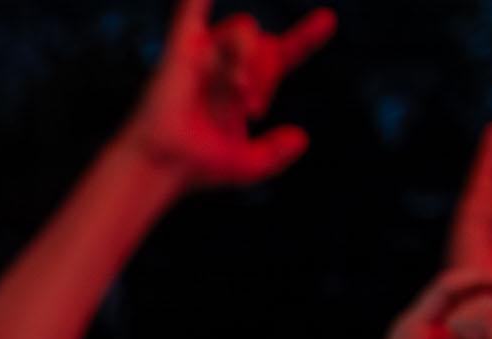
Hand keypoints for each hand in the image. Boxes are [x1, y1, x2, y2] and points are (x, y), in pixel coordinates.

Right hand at [121, 0, 334, 191]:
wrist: (164, 167)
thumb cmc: (195, 168)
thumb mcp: (249, 167)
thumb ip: (276, 155)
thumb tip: (301, 138)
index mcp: (244, 86)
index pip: (282, 53)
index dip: (305, 37)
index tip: (326, 21)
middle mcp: (226, 65)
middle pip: (264, 44)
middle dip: (266, 73)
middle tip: (254, 107)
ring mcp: (204, 55)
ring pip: (244, 27)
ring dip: (248, 57)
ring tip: (238, 90)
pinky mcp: (181, 50)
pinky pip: (190, 13)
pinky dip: (195, 1)